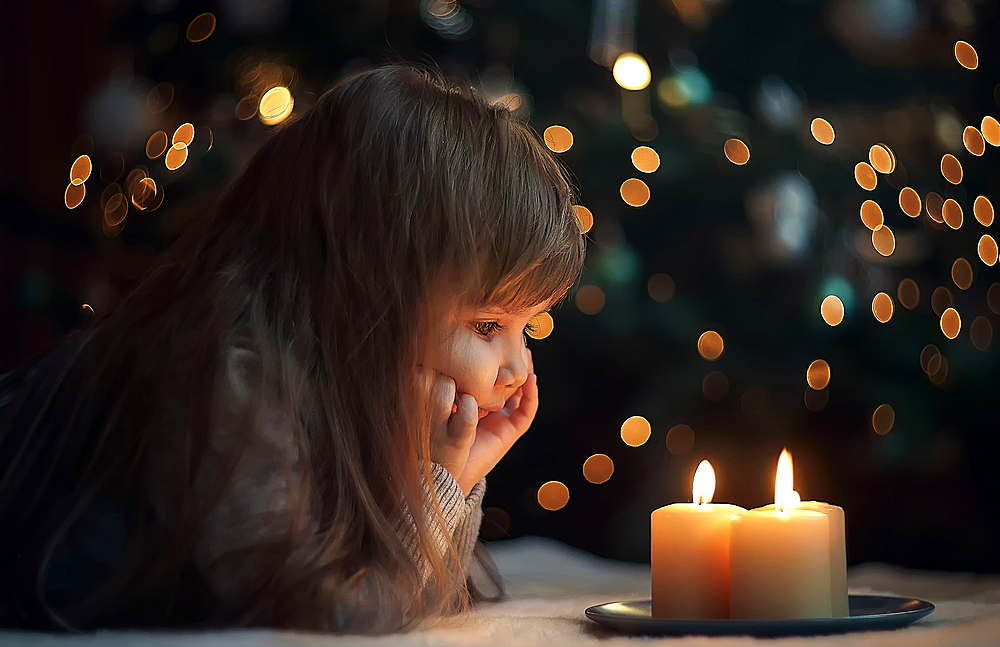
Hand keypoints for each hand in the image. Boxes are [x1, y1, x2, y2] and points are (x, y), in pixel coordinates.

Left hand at [422, 351, 537, 495]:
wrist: (443, 472)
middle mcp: (490, 408)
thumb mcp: (438, 405)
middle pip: (507, 381)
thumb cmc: (435, 436)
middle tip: (515, 340)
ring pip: (520, 392)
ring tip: (526, 354)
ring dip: (525, 373)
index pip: (487, 376)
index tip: (491, 338)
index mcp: (473, 400)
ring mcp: (502, 419)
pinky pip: (526, 411)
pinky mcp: (510, 432)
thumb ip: (441, 386)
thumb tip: (436, 359)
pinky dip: (531, 394)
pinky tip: (531, 377)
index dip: (493, 359)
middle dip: (511, 361)